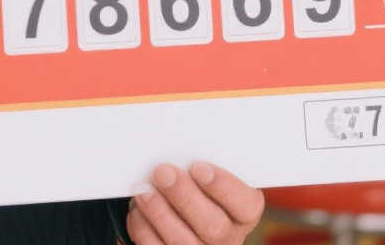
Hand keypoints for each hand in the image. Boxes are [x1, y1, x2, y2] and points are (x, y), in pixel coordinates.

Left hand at [126, 162, 262, 244]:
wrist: (182, 207)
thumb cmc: (198, 184)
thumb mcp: (210, 174)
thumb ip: (203, 165)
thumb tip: (181, 149)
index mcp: (243, 213)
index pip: (246, 205)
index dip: (223, 187)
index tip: (199, 167)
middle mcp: (227, 238)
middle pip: (212, 226)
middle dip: (184, 197)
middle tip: (163, 172)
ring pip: (182, 241)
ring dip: (159, 213)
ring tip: (144, 190)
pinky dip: (143, 228)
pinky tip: (138, 209)